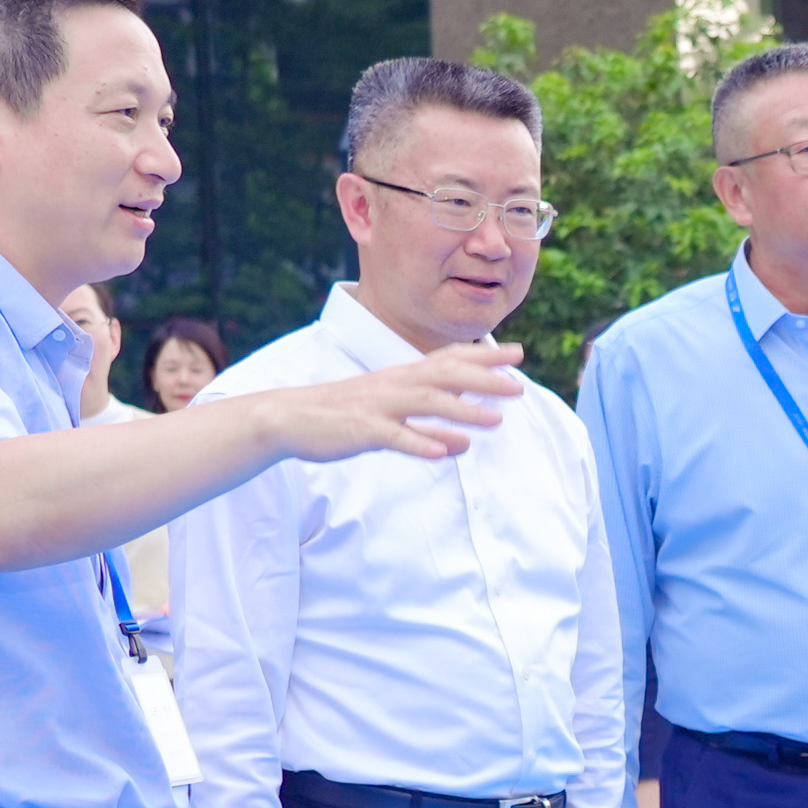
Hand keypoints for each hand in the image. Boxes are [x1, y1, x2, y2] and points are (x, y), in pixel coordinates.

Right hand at [269, 342, 523, 465]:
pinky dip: (420, 443)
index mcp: (401, 377)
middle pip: (445, 376)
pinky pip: (394, 436)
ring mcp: (378, 406)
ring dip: (463, 410)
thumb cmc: (343, 415)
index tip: (518, 353)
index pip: (448, 360)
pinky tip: (445, 453)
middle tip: (519, 386)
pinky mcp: (362, 430)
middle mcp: (394, 385)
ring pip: (426, 403)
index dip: (484, 356)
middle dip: (484, 379)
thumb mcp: (389, 413)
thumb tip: (464, 440)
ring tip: (496, 420)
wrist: (288, 417)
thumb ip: (427, 424)